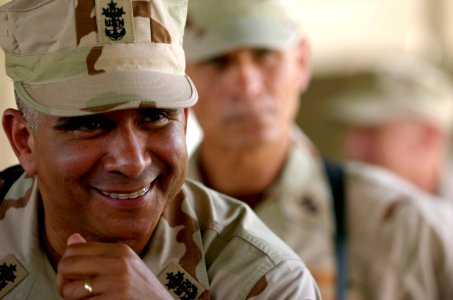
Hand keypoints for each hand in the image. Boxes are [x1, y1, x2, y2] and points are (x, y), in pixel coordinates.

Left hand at [57, 233, 171, 299]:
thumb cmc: (141, 290)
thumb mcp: (125, 265)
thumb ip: (98, 254)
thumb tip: (72, 238)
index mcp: (120, 250)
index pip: (73, 250)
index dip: (66, 266)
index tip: (74, 279)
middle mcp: (118, 263)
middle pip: (66, 265)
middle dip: (64, 282)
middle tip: (74, 294)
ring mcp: (117, 283)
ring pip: (70, 290)